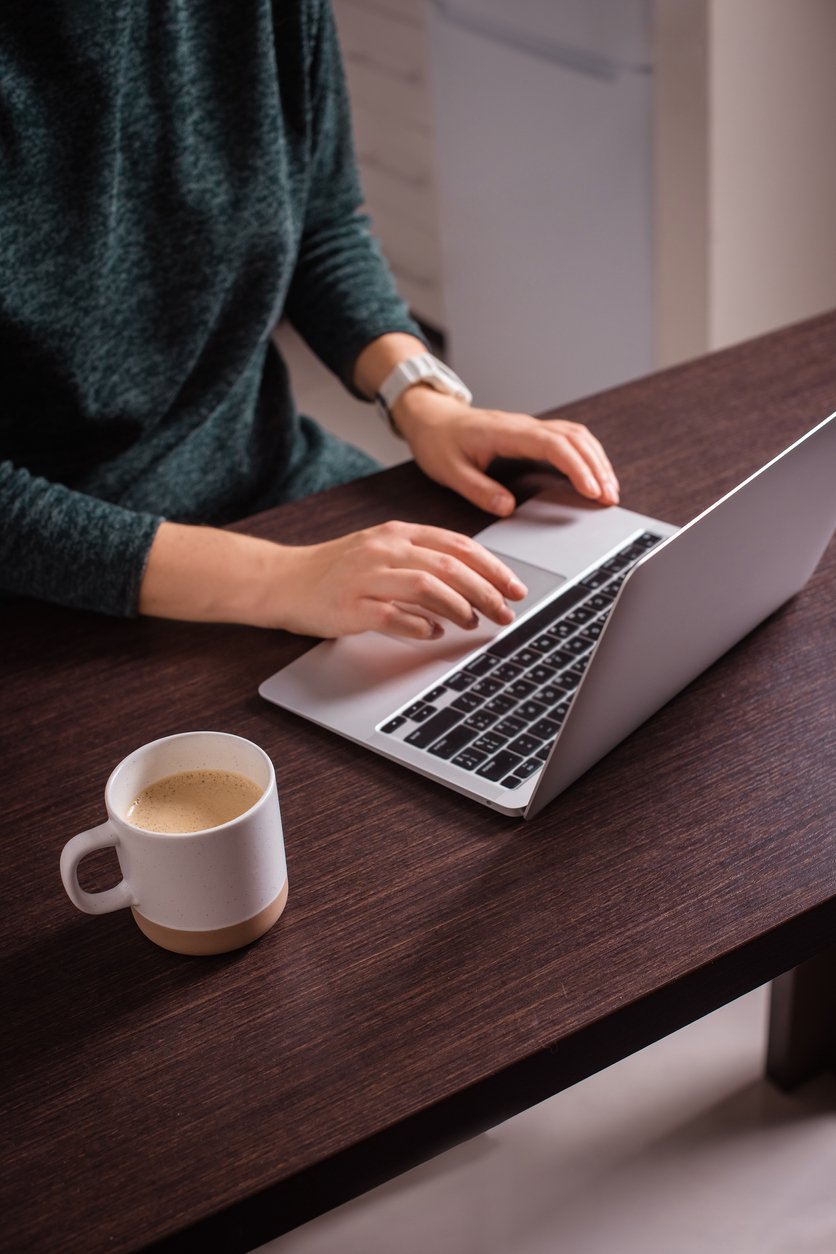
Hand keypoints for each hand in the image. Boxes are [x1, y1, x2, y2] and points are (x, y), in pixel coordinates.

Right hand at [273, 521, 526, 638]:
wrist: (283, 580)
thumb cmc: (336, 571)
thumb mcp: (383, 552)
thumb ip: (423, 561)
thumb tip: (472, 583)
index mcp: (398, 534)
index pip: (458, 546)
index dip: (493, 568)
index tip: (515, 588)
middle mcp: (385, 549)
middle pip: (450, 567)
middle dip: (486, 592)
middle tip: (505, 613)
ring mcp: (367, 576)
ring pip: (428, 587)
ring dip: (459, 608)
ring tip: (472, 624)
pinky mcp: (352, 605)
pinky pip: (395, 616)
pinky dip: (420, 626)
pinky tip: (433, 633)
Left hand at [391, 388, 620, 515]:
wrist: (432, 418)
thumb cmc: (439, 443)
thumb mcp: (449, 471)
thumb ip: (478, 490)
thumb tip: (508, 507)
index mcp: (505, 433)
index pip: (553, 445)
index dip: (577, 467)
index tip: (591, 491)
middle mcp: (523, 425)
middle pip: (574, 438)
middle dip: (597, 467)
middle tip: (610, 499)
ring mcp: (530, 426)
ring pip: (576, 435)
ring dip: (597, 460)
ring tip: (609, 490)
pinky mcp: (532, 433)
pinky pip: (568, 438)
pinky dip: (587, 455)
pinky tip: (594, 473)